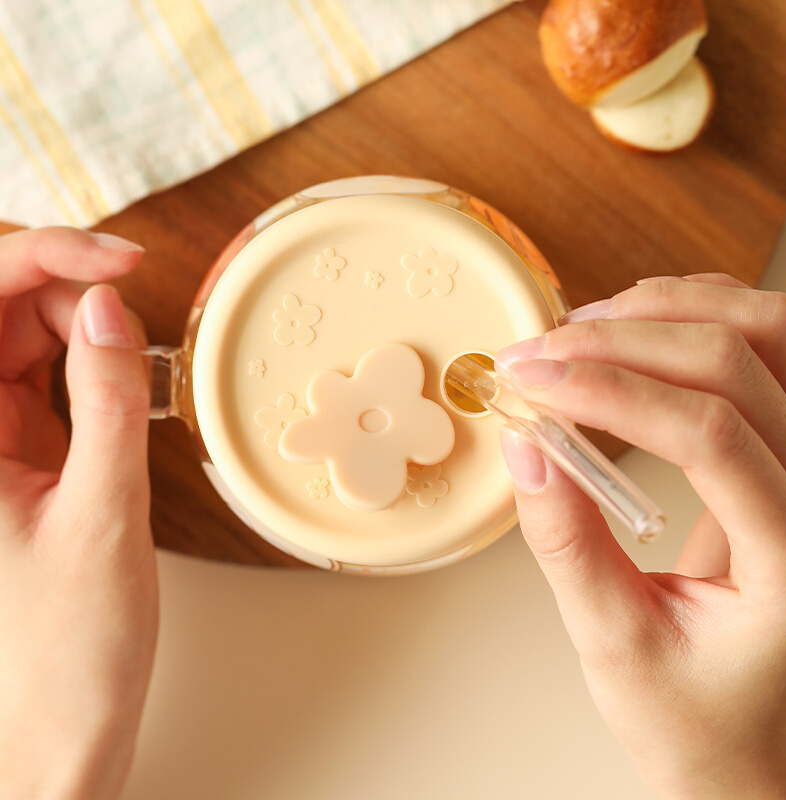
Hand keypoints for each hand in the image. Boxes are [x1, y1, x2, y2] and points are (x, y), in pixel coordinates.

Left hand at [0, 228, 156, 799]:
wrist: (64, 720)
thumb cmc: (68, 644)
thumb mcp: (104, 515)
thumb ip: (107, 402)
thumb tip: (107, 309)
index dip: (44, 261)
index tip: (121, 264)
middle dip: (67, 290)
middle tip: (136, 307)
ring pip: (23, 338)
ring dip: (82, 329)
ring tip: (139, 357)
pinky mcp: (20, 453)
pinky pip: (48, 378)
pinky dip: (92, 366)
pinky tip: (128, 382)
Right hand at [495, 275, 785, 798]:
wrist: (744, 733)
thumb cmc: (694, 712)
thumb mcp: (615, 643)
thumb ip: (568, 542)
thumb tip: (528, 449)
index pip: (710, 434)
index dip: (612, 393)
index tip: (536, 384)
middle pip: (739, 362)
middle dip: (622, 342)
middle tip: (540, 353)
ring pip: (770, 330)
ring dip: (667, 310)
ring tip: (583, 328)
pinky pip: (765, 344)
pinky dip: (692, 316)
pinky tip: (635, 327)